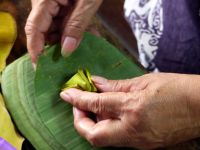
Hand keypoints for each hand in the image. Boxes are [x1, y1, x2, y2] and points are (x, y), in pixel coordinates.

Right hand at [25, 0, 101, 63]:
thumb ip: (76, 26)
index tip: (39, 67)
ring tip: (80, 47)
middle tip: (68, 60)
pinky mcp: (59, 6)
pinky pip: (60, 23)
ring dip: (65, 40)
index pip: (34, 28)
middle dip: (55, 46)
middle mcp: (43, 3)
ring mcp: (51, 5)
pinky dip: (70, 32)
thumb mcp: (87, 3)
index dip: (35, 50)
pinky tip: (82, 36)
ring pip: (52, 29)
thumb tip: (66, 50)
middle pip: (42, 31)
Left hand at [60, 73, 199, 148]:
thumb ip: (116, 85)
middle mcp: (133, 129)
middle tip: (79, 105)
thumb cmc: (177, 89)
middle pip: (94, 135)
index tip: (67, 93)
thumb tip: (96, 83)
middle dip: (80, 121)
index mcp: (133, 108)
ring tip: (95, 107)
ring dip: (93, 123)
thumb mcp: (144, 81)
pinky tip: (111, 114)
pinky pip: (117, 138)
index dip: (78, 99)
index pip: (95, 105)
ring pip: (104, 139)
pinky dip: (108, 127)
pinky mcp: (143, 145)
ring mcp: (138, 141)